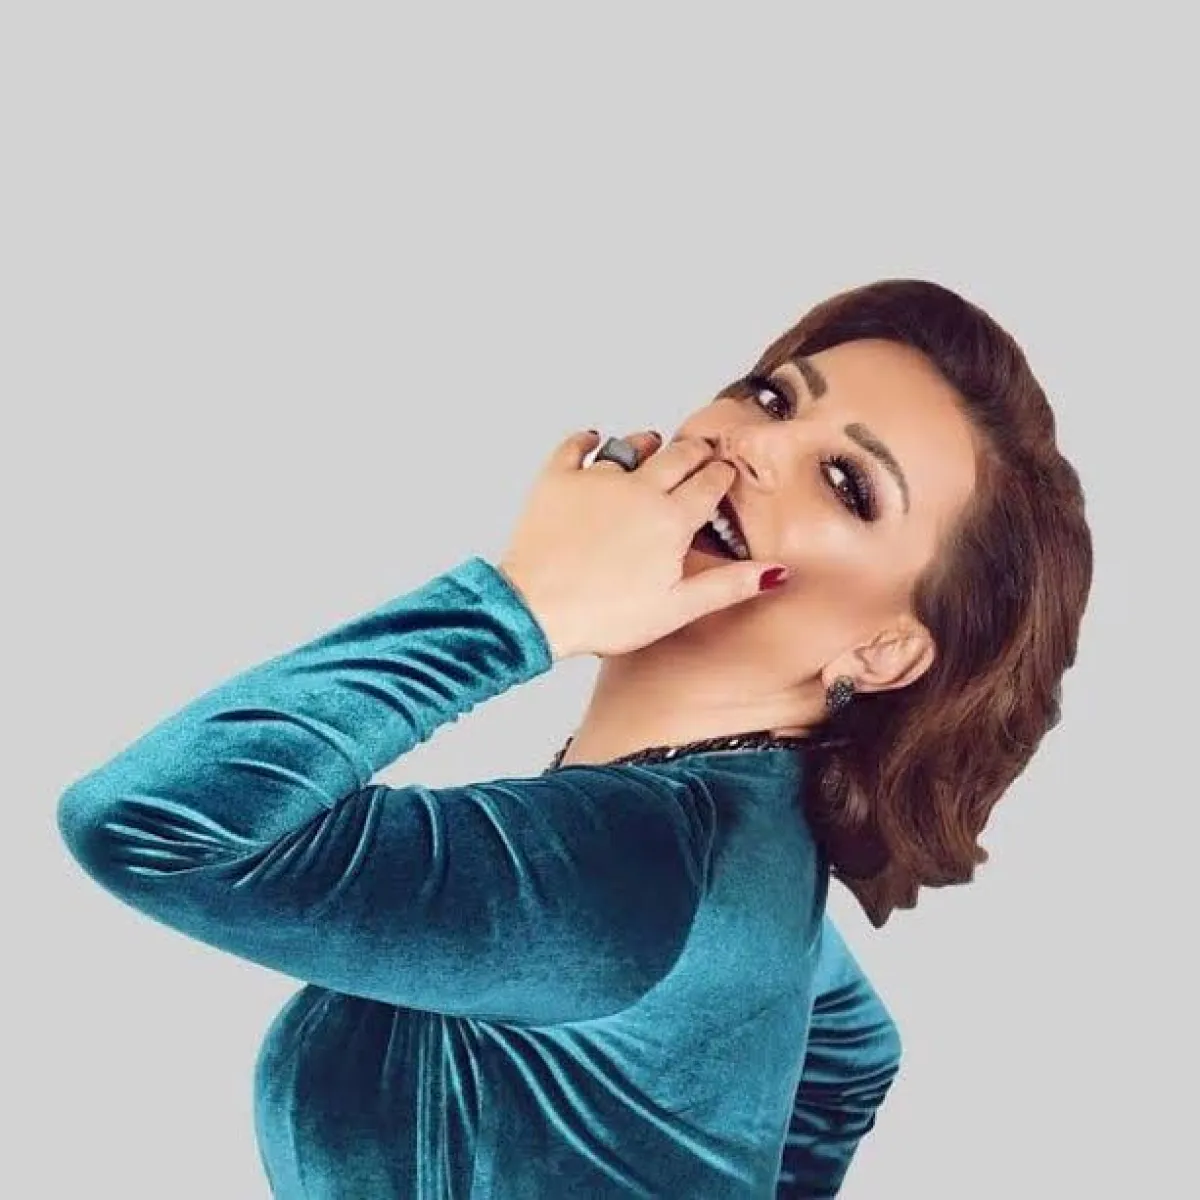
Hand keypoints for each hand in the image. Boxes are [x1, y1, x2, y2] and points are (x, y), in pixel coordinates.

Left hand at [496, 428, 788, 660]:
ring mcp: (597, 480)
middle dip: (695, 452)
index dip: (721, 475)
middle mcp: (639, 489)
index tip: (724, 473)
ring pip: (631, 446)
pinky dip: (588, 440)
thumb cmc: (604, 616)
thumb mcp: (676, 608)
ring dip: (647, 443)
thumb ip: (728, 584)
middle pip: (678, 455)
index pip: (710, 483)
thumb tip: (776, 572)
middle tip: (701, 452)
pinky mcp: (558, 480)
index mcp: (672, 519)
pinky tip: (595, 440)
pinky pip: (576, 447)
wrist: (536, 609)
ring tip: (654, 445)